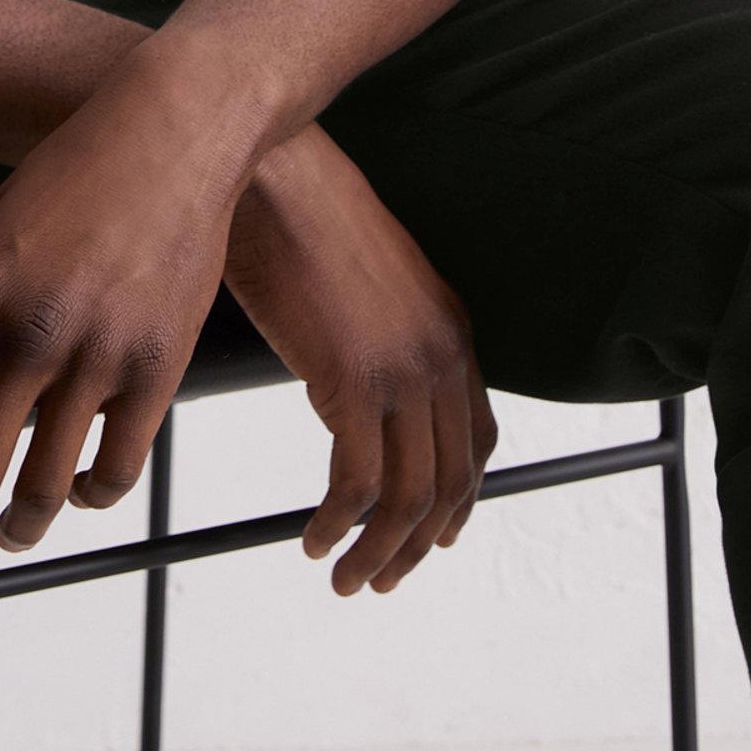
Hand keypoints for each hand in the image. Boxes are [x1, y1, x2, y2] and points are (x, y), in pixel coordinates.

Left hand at [0, 56, 243, 571]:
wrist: (168, 135)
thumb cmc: (75, 176)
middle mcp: (25, 334)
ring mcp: (94, 356)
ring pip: (46, 489)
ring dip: (24, 527)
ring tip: (15, 534)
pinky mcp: (154, 369)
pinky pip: (116, 469)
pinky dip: (93, 497)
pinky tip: (81, 492)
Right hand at [222, 123, 497, 597]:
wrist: (274, 171)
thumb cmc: (299, 211)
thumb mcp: (363, 277)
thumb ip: (378, 331)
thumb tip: (354, 382)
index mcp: (451, 328)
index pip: (476, 439)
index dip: (459, 498)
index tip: (434, 537)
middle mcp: (441, 354)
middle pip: (450, 481)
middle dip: (419, 543)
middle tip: (381, 578)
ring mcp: (402, 370)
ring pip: (408, 498)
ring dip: (379, 554)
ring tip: (346, 579)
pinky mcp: (353, 381)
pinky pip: (357, 486)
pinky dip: (337, 528)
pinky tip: (314, 540)